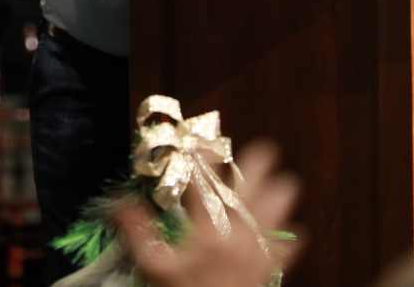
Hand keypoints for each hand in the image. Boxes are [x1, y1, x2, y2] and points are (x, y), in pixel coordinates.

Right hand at [114, 140, 300, 286]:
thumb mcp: (152, 266)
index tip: (201, 143)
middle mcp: (236, 233)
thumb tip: (119, 202)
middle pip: (252, 188)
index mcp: (207, 228)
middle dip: (259, 165)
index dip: (204, 156)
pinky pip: (288, 248)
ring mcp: (256, 250)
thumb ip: (135, 230)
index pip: (205, 180)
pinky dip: (290, 238)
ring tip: (284, 182)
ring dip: (280, 194)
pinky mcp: (268, 269)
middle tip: (264, 149)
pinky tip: (294, 231)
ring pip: (279, 210)